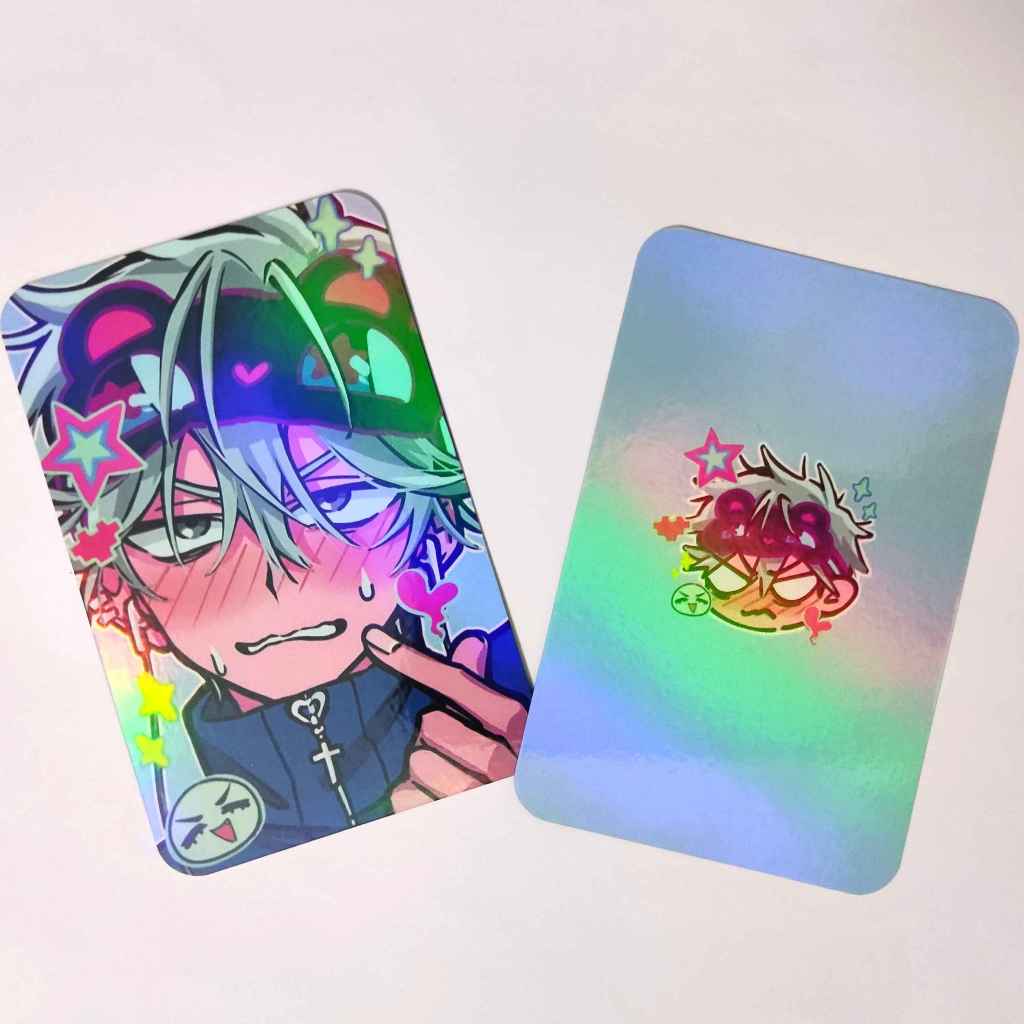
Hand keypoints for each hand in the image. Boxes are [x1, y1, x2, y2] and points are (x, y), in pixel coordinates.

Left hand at [361, 627, 525, 812]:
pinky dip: (414, 798)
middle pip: (431, 724)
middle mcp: (499, 762)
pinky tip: (439, 803)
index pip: (458, 685)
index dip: (415, 663)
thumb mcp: (521, 736)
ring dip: (427, 769)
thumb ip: (489, 692)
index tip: (377, 643)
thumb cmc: (527, 777)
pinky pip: (405, 796)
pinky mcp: (447, 826)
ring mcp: (472, 797)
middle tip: (457, 752)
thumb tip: (469, 645)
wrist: (538, 844)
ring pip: (417, 760)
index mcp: (518, 730)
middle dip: (437, 735)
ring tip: (452, 781)